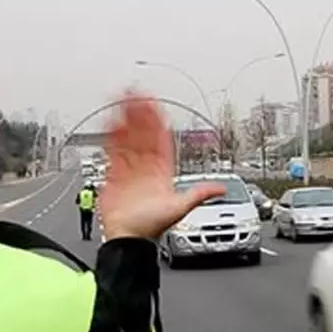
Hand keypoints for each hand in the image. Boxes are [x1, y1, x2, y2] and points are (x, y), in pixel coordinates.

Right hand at [99, 91, 224, 240]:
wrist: (129, 238)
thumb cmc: (152, 226)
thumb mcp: (180, 208)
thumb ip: (198, 194)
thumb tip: (222, 189)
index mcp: (163, 171)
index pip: (161, 140)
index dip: (158, 121)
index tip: (154, 104)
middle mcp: (146, 167)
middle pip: (143, 134)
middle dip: (140, 114)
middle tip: (136, 93)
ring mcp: (130, 169)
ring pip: (128, 138)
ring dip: (125, 120)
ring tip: (121, 101)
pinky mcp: (114, 174)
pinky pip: (113, 150)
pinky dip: (111, 136)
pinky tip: (110, 121)